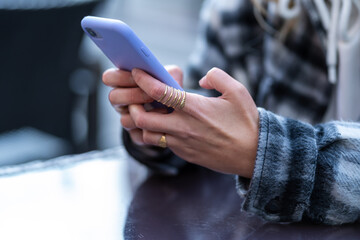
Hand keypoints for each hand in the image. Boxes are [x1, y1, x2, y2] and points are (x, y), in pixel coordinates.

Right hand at [102, 65, 182, 145]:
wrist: (179, 111)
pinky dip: (152, 130)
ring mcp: (127, 119)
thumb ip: (167, 71)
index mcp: (122, 83)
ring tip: (163, 109)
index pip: (109, 77)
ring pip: (124, 119)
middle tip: (151, 95)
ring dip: (144, 114)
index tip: (137, 74)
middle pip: (113, 97)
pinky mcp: (137, 135)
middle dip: (133, 95)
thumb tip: (162, 73)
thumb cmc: (171, 88)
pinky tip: (164, 123)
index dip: (120, 76)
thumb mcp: (171, 76)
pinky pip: (138, 135)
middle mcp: (121, 102)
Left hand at [129, 67, 258, 177]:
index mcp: (194, 108)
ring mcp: (182, 143)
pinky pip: (161, 144)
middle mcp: (183, 126)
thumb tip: (200, 78)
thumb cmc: (246, 121)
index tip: (136, 72)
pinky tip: (163, 125)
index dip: (143, 80)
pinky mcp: (184, 154)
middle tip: (135, 98)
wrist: (254, 155)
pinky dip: (155, 134)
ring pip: (147, 135)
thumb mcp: (237, 91)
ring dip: (142, 123)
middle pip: (142, 118)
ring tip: (148, 112)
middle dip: (132, 106)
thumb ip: (217, 76)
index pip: (159, 92)